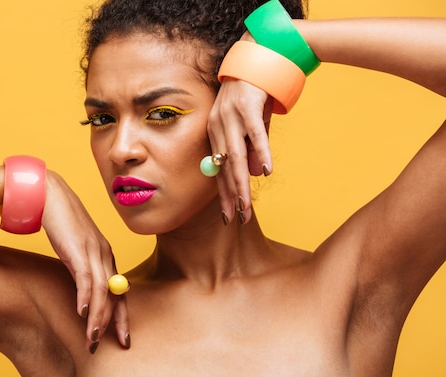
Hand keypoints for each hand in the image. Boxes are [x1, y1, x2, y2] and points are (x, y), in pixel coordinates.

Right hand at [41, 171, 129, 352]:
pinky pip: (85, 278)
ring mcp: (93, 250)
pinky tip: (81, 313)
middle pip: (116, 294)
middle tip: (115, 345)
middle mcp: (105, 253)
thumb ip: (80, 267)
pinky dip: (85, 298)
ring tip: (92, 338)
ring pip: (102, 291)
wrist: (48, 193)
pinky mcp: (77, 248)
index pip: (120, 291)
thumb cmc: (59, 221)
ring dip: (98, 317)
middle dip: (116, 323)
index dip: (123, 315)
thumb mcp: (74, 248)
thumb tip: (81, 291)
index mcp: (105, 255)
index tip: (122, 337)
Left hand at [207, 59, 272, 223]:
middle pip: (224, 167)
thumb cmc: (255, 92)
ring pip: (235, 155)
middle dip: (231, 196)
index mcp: (214, 132)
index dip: (223, 194)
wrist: (259, 54)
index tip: (228, 217)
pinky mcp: (247, 104)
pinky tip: (266, 170)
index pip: (217, 170)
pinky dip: (261, 152)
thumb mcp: (251, 122)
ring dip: (241, 183)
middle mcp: (217, 125)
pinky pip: (254, 133)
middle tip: (237, 219)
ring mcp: (230, 114)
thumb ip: (252, 147)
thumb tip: (255, 173)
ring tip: (247, 205)